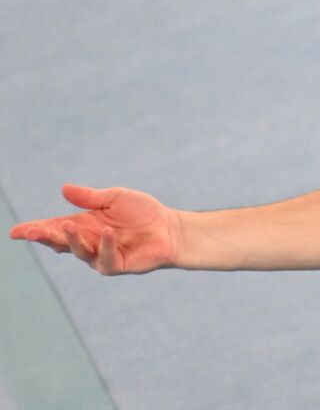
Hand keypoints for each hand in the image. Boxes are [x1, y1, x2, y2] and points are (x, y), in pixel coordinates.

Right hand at [8, 184, 180, 274]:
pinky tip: (107, 232)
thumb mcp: (115, 198)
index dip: (35, 229)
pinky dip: (106, 245)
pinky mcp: (116, 265)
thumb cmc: (143, 212)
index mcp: (84, 224)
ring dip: (71, 239)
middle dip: (44, 237)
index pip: (54, 227)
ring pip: (79, 251)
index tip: (15, 232)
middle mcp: (88, 241)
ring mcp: (100, 255)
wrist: (169, 228)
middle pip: (60, 241)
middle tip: (28, 233)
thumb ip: (90, 197)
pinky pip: (106, 258)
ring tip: (65, 225)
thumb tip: (64, 189)